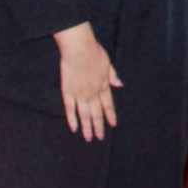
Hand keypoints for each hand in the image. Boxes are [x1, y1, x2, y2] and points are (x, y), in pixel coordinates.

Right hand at [53, 21, 120, 141]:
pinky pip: (70, 108)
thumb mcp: (108, 63)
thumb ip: (112, 75)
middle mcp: (93, 92)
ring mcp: (80, 93)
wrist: (79, 48)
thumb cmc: (94, 52)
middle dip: (98, 126)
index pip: (108, 104)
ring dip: (87, 127)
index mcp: (103, 85)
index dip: (110, 115)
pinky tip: (74, 128)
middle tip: (99, 138)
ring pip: (84, 114)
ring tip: (88, 138)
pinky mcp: (68, 91)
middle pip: (96, 113)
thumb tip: (120, 84)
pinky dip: (72, 119)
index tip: (112, 125)